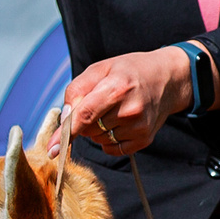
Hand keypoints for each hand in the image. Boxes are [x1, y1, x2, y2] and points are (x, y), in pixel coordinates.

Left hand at [64, 49, 194, 156]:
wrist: (168, 78)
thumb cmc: (129, 71)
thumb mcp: (100, 69)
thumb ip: (77, 90)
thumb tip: (65, 118)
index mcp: (116, 88)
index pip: (84, 116)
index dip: (65, 133)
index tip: (51, 149)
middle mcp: (129, 110)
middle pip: (89, 129)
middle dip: (84, 121)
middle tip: (99, 102)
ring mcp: (139, 127)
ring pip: (99, 139)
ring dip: (97, 129)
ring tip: (114, 109)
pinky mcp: (144, 139)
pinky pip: (113, 149)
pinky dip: (109, 140)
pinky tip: (119, 123)